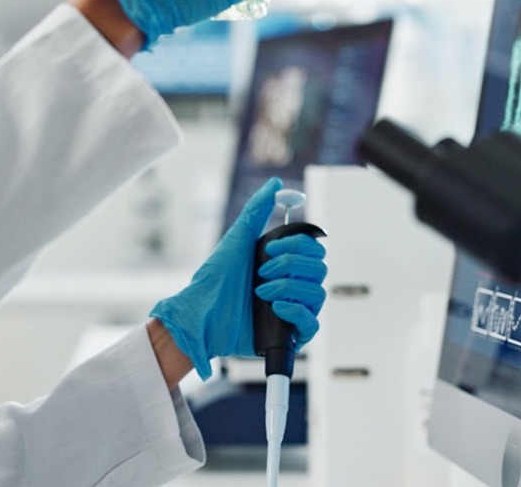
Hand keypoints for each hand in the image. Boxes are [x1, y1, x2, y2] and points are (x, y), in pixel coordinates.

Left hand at [150, 178, 327, 378]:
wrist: (201, 315)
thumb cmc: (215, 279)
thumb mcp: (238, 239)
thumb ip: (257, 210)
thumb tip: (276, 185)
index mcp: (285, 264)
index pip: (314, 249)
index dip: (297, 245)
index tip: (270, 248)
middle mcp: (292, 285)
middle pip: (319, 268)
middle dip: (291, 265)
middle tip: (262, 271)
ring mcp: (293, 310)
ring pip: (318, 292)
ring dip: (288, 287)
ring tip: (260, 292)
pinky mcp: (290, 334)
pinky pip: (313, 322)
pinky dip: (296, 311)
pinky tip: (275, 307)